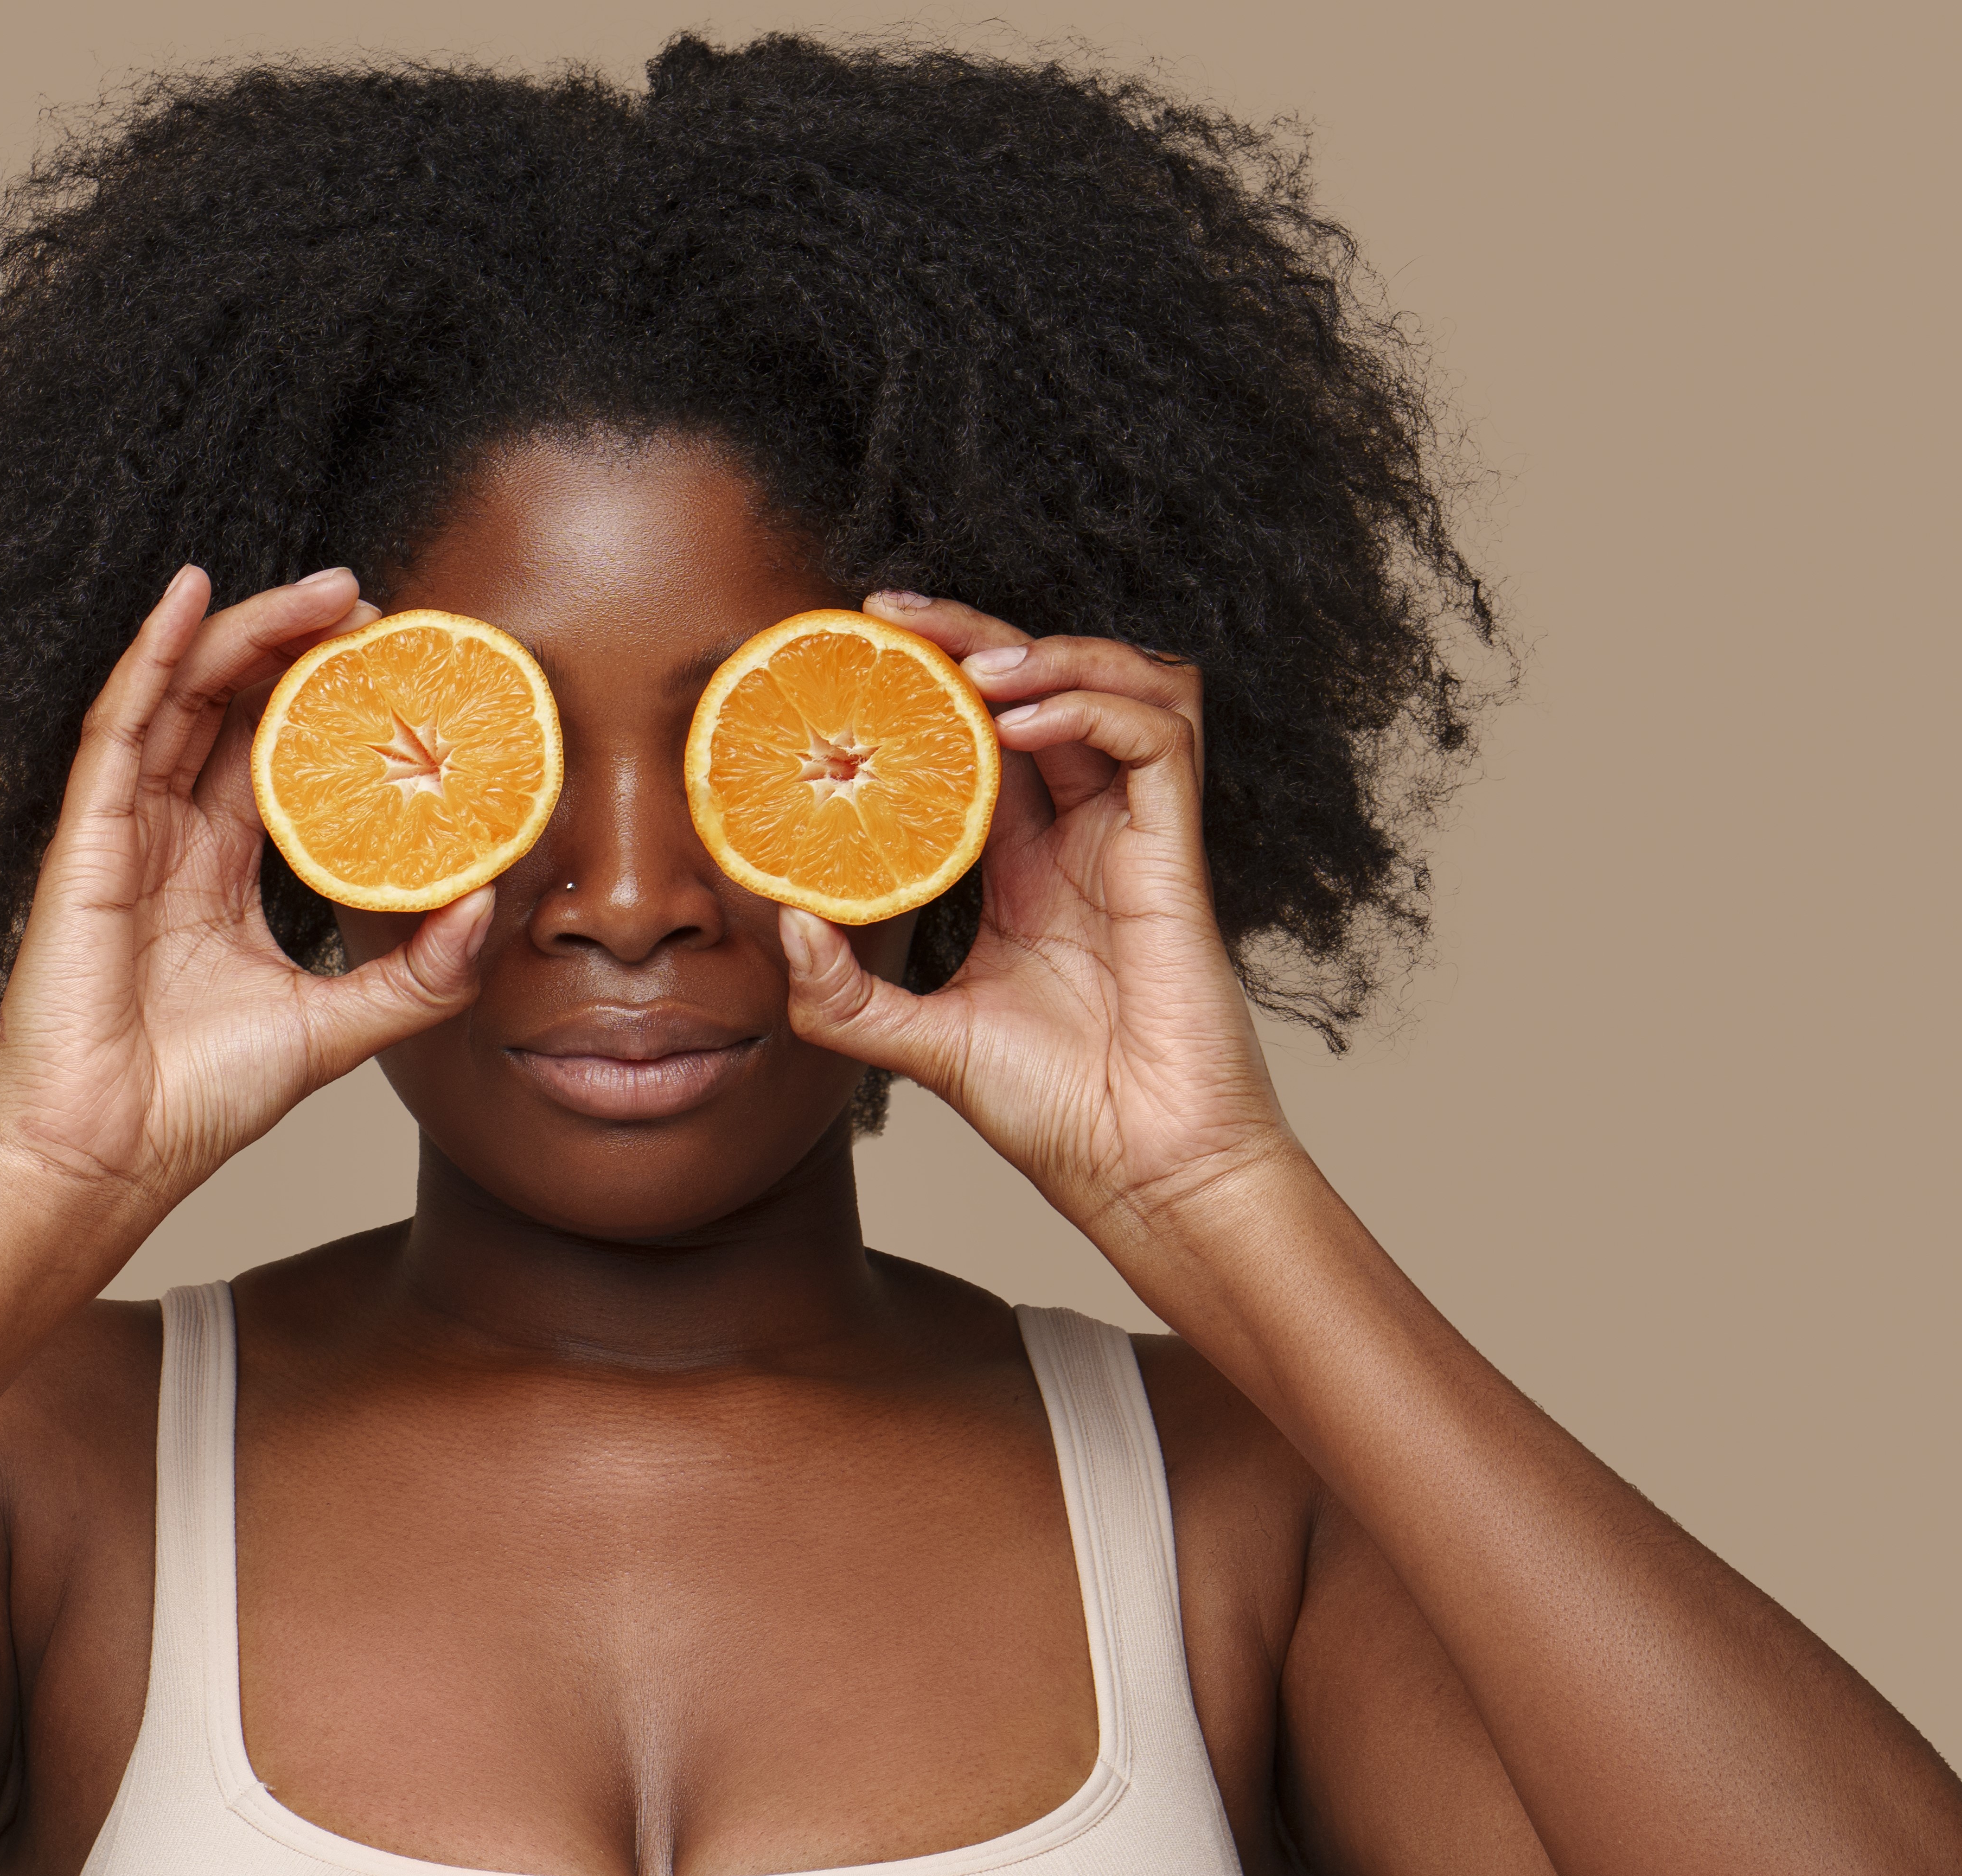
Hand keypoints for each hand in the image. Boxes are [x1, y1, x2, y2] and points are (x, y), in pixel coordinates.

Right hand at [0, 566, 492, 1221]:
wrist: (111, 1156)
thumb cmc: (197, 1102)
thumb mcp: (339, 1029)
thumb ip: (418, 978)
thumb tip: (491, 910)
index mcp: (221, 873)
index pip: (278, 757)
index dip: (332, 705)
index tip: (401, 666)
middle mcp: (171, 840)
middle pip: (234, 709)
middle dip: (299, 645)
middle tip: (374, 604)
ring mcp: (122, 832)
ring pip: (183, 696)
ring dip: (246, 631)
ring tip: (320, 588)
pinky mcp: (85, 839)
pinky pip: (118, 725)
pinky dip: (151, 654)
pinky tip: (190, 596)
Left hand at [776, 592, 1298, 1238]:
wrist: (1142, 1174)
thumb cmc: (1058, 1116)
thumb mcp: (919, 1044)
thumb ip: (844, 998)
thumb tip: (783, 923)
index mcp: (1029, 866)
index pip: (987, 736)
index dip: (938, 681)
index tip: (864, 649)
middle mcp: (1085, 836)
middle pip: (1049, 686)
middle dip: (976, 634)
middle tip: (895, 615)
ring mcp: (1137, 840)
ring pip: (1126, 684)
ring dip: (1049, 653)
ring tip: (970, 669)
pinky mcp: (1178, 855)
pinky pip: (1158, 738)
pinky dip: (1093, 707)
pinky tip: (1022, 722)